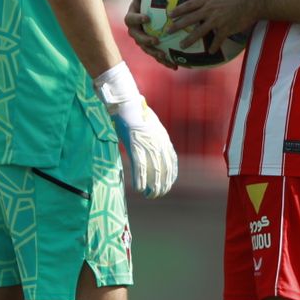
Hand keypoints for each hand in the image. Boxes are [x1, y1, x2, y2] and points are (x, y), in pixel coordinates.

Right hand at [94, 63, 177, 197]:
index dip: (171, 176)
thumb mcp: (152, 125)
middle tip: (157, 195)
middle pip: (165, 170)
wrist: (127, 104)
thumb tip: (153, 145)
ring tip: (150, 196)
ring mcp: (148, 145)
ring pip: (154, 172)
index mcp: (163, 139)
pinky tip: (139, 189)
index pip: (172, 162)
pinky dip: (140, 180)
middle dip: (163, 185)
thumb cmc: (136, 113)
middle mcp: (159, 143)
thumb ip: (155, 137)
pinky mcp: (135, 146)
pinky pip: (140, 167)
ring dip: (153, 187)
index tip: (168, 185)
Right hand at [124, 0, 177, 69]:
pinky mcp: (151, 49)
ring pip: (147, 50)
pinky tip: (175, 66)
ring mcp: (142, 42)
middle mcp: (134, 32)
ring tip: (164, 56)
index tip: (147, 18)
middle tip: (156, 41)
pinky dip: (165, 61)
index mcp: (131, 19)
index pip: (131, 19)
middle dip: (146, 40)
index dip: (138, 19)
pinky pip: (157, 56)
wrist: (148, 14)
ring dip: (155, 54)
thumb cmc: (145, 3)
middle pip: (138, 38)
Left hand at [171, 0, 261, 51]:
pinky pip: (217, 39)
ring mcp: (217, 20)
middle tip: (168, 31)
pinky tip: (210, 52)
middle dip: (177, 25)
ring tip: (182, 46)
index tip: (170, 14)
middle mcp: (210, 10)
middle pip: (190, 19)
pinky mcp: (226, 29)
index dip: (179, 10)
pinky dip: (214, 46)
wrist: (255, 0)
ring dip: (190, 40)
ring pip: (200, 32)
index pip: (190, 5)